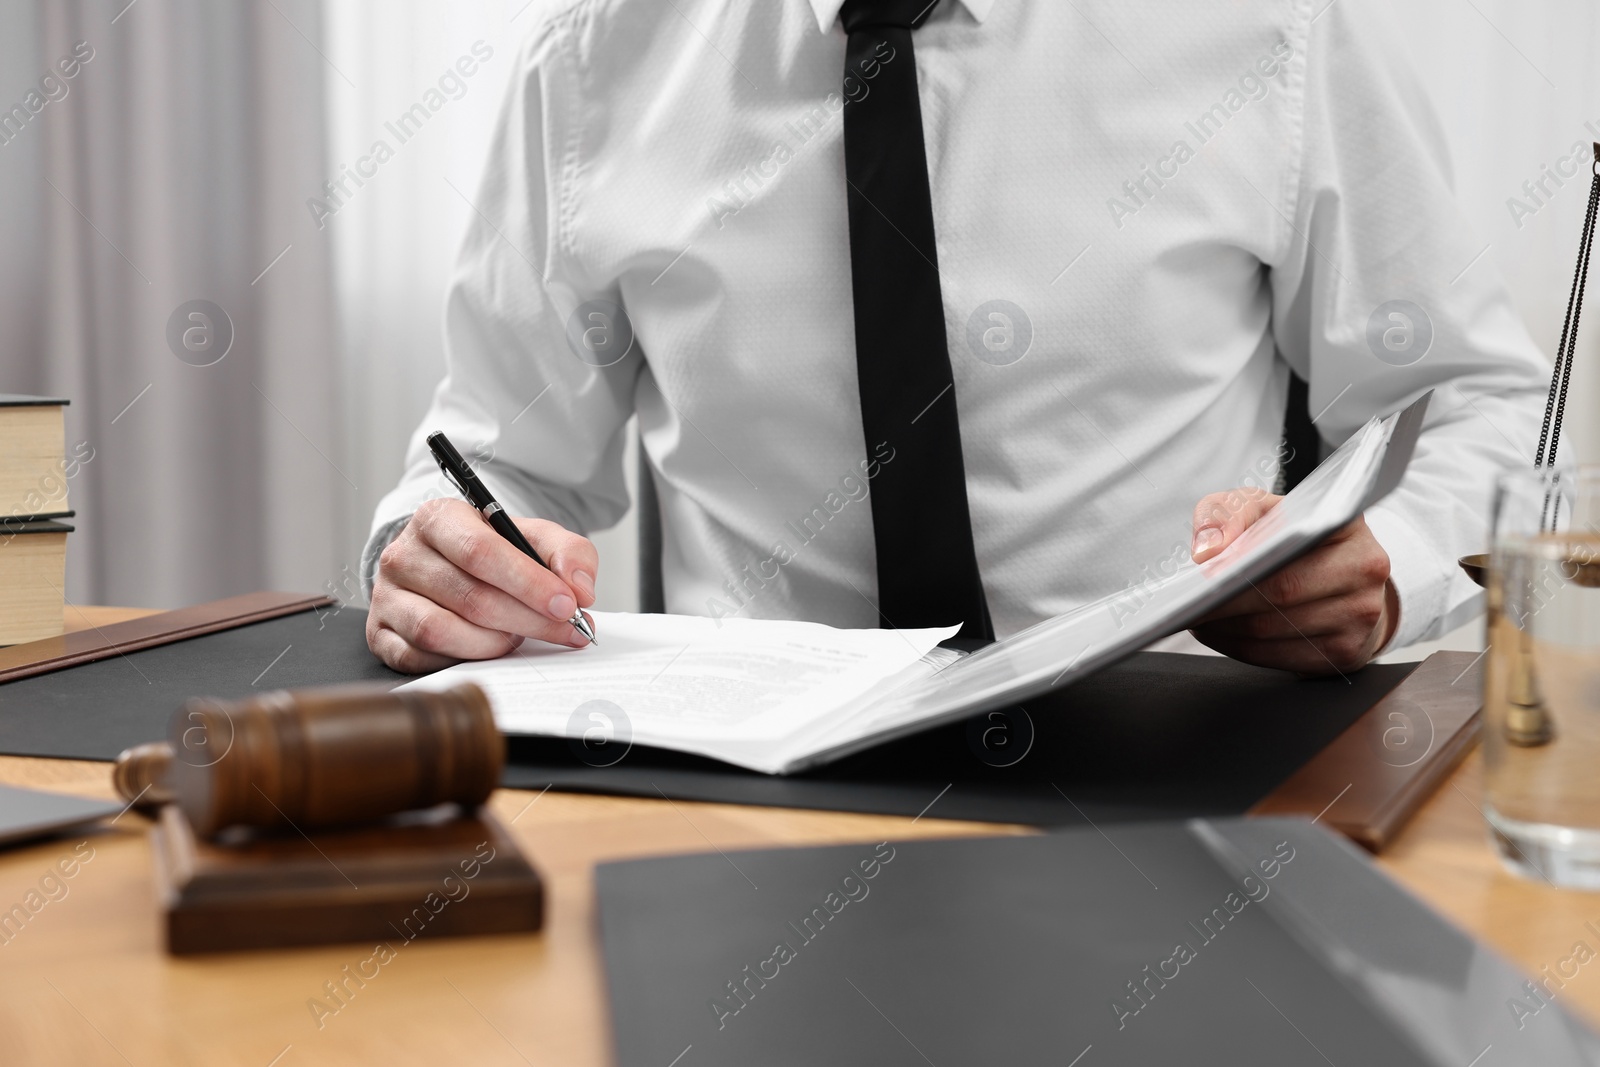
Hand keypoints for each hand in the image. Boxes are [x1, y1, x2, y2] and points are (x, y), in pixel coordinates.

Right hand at [367, 498, 597, 673]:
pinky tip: (488, 649)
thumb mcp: (534, 537)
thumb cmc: (491, 552)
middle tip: (565, 630)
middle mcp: (403, 555)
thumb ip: (568, 553)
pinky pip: (420, 658)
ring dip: (494, 643)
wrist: (445, 565)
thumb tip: (579, 590)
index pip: (480, 552)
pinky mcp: (380, 634)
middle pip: (469, 597)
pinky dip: (462, 659)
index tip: (568, 604)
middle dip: (527, 619)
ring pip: (441, 631)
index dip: (528, 583)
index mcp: (437, 518)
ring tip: (520, 636)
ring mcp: (386, 597)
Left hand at [1186, 488, 1397, 674]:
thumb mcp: (1260, 509)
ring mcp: (1362, 615)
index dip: (1242, 561)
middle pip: (1281, 593)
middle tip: (1186, 604)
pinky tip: (1220, 634)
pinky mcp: (1348, 653)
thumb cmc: (1295, 538)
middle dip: (1224, 602)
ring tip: (1197, 617)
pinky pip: (1280, 658)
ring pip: (1274, 631)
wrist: (1345, 578)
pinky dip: (1240, 648)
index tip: (1204, 572)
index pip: (1288, 542)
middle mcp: (1365, 568)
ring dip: (1225, 629)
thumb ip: (1227, 513)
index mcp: (1343, 522)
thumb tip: (1207, 551)